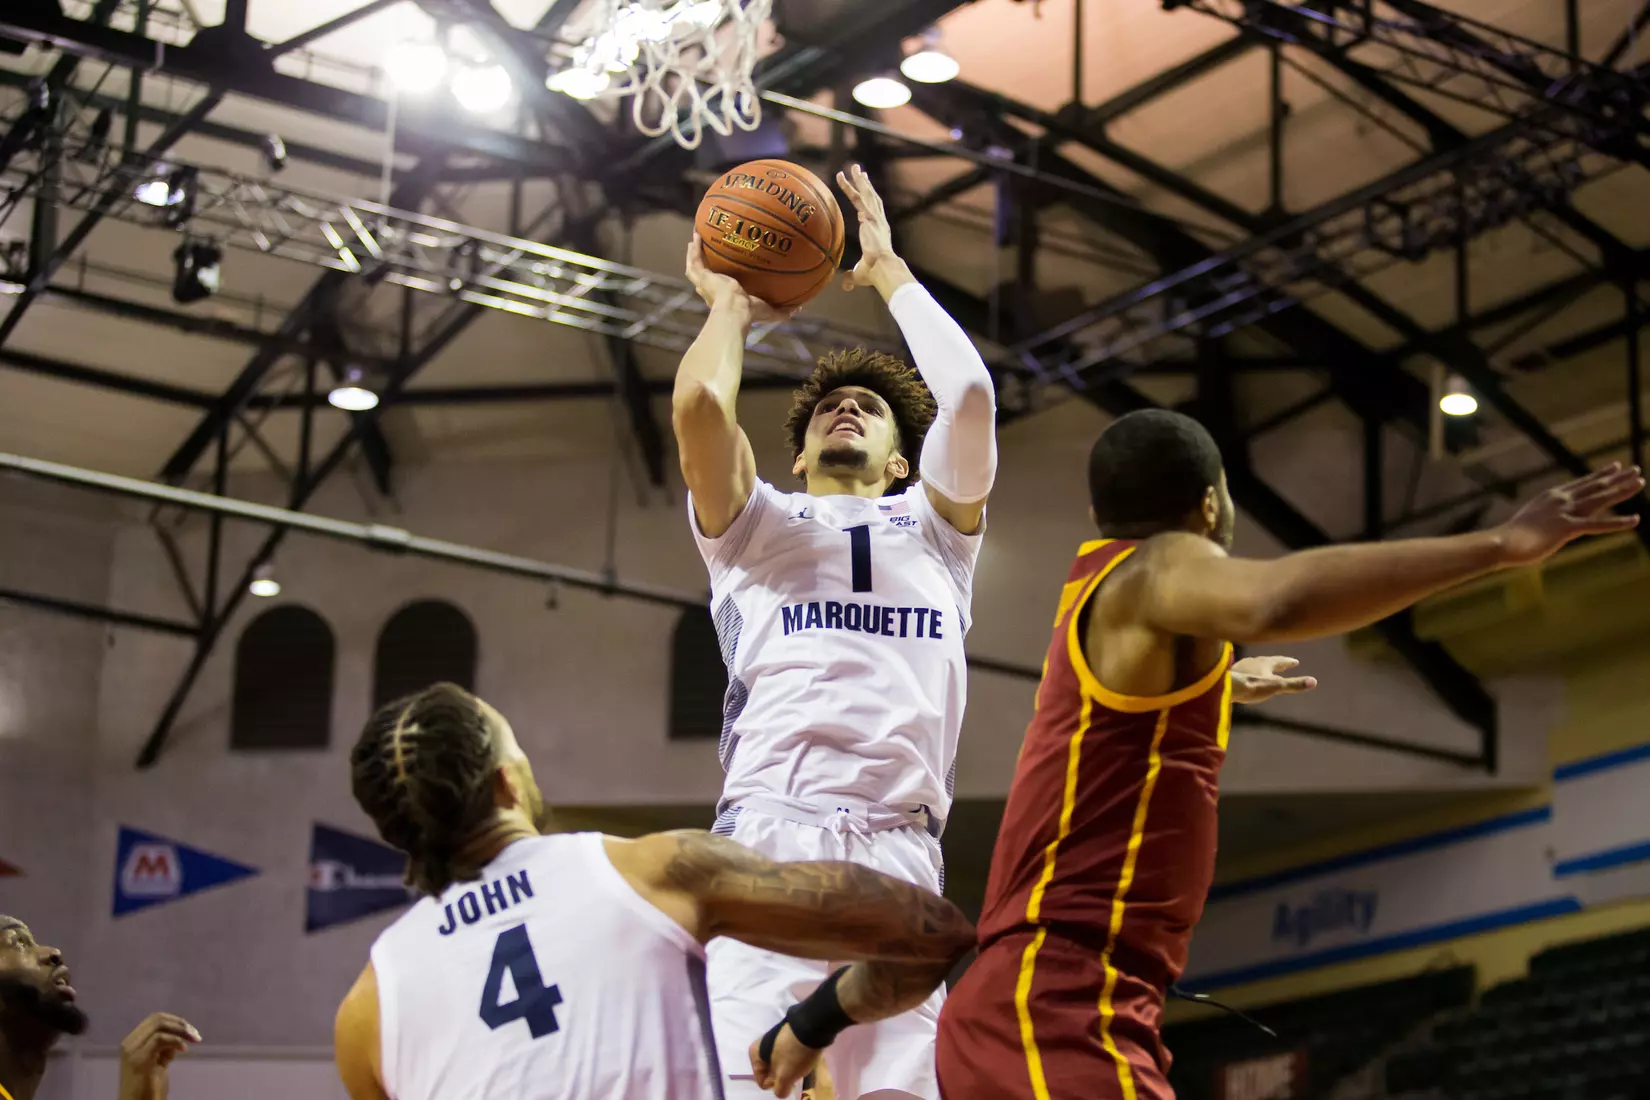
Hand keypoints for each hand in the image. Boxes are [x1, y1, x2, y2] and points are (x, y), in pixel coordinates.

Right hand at [118, 1013, 199, 1099]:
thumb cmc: (148, 1089)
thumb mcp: (158, 1063)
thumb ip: (164, 1048)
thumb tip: (178, 1036)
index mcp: (132, 1043)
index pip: (154, 1020)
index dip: (175, 1021)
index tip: (190, 1031)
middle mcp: (128, 1044)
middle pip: (157, 1019)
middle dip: (180, 1023)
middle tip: (195, 1035)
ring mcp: (132, 1051)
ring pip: (158, 1026)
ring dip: (181, 1030)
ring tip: (193, 1040)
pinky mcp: (139, 1060)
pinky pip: (159, 1039)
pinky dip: (175, 1040)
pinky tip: (184, 1049)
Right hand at [685, 237, 795, 325]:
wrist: (735, 311)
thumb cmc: (751, 313)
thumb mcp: (771, 311)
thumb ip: (783, 311)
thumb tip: (798, 309)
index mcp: (724, 299)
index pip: (722, 288)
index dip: (723, 279)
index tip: (727, 272)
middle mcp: (711, 291)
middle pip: (706, 276)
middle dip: (706, 266)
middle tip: (708, 253)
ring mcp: (705, 284)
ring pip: (696, 266)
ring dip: (695, 253)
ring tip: (696, 240)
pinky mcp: (701, 277)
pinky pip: (695, 260)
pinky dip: (694, 249)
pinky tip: (696, 235)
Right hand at [749, 1022, 822, 1097]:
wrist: (812, 1027)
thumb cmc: (793, 1054)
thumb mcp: (785, 1077)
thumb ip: (780, 1090)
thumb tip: (781, 1091)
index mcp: (754, 1054)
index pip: (762, 1082)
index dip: (775, 1083)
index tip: (786, 1076)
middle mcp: (760, 1046)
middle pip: (771, 1073)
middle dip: (782, 1076)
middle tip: (793, 1071)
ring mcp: (774, 1040)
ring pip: (780, 1064)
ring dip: (789, 1068)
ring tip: (800, 1063)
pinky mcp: (786, 1037)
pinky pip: (787, 1055)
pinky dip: (794, 1059)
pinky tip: (803, 1056)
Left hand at [836, 163, 905, 293]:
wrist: (882, 268)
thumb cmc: (875, 273)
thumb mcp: (860, 274)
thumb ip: (851, 277)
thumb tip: (846, 286)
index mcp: (879, 230)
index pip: (873, 210)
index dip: (868, 198)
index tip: (863, 187)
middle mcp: (879, 220)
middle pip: (871, 196)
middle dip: (864, 183)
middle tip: (858, 169)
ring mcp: (875, 217)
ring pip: (866, 193)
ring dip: (858, 180)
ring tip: (853, 167)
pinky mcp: (869, 217)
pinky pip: (858, 198)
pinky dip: (851, 188)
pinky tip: (844, 178)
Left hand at [1231, 656, 1316, 704]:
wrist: (1224, 687)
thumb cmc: (1251, 685)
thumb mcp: (1276, 686)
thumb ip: (1293, 684)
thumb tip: (1314, 681)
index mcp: (1265, 663)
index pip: (1280, 661)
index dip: (1288, 662)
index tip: (1295, 661)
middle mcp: (1253, 661)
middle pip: (1267, 662)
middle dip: (1275, 664)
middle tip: (1282, 664)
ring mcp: (1240, 667)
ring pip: (1253, 666)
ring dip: (1261, 668)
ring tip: (1263, 671)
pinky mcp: (1230, 674)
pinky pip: (1242, 672)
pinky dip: (1248, 674)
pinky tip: (1244, 679)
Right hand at [1494, 463, 1643, 565]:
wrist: (1503, 542)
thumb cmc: (1511, 537)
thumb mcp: (1530, 520)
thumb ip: (1545, 517)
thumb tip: (1547, 522)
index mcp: (1552, 496)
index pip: (1582, 482)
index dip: (1601, 474)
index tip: (1615, 466)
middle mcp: (1561, 499)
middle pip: (1595, 486)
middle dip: (1618, 477)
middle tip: (1636, 469)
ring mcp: (1565, 512)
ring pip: (1600, 499)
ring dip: (1622, 490)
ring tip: (1640, 482)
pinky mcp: (1568, 528)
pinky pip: (1598, 525)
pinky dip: (1618, 522)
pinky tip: (1635, 519)